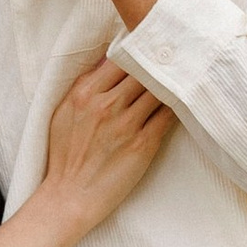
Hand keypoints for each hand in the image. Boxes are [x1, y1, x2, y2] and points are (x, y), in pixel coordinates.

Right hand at [39, 60, 173, 228]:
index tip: (150, 50)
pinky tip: (183, 101)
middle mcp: (107, 105)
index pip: (121, 58)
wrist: (69, 196)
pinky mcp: (143, 144)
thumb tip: (108, 59)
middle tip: (174, 59)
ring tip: (182, 78)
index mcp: (85, 93)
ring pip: (159, 90)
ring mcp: (126, 124)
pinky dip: (176, 106)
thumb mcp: (64, 111)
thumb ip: (85, 84)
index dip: (138, 51)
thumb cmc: (65, 155)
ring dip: (170, 83)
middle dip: (158, 64)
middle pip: (144, 70)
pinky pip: (168, 116)